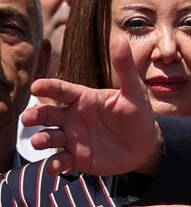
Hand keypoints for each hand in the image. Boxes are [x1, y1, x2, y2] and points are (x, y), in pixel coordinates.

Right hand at [24, 35, 162, 176]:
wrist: (145, 145)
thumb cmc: (137, 115)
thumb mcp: (134, 92)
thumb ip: (125, 68)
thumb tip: (120, 39)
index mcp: (83, 98)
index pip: (61, 90)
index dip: (48, 87)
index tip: (37, 86)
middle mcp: (72, 117)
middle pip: (47, 113)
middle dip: (36, 115)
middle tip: (28, 118)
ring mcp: (72, 138)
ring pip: (49, 137)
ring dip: (41, 139)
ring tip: (39, 141)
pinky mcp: (76, 158)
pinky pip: (60, 160)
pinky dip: (55, 164)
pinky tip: (55, 166)